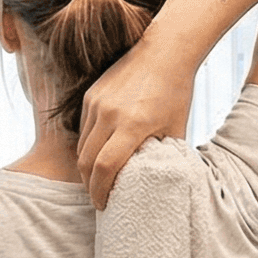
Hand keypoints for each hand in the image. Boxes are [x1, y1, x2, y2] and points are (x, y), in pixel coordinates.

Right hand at [76, 41, 193, 209]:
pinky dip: (87, 147)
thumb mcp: (177, 129)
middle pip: (86, 161)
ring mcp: (97, 103)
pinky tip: (96, 156)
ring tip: (96, 181)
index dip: (101, 191)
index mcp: (133, 125)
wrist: (164, 51)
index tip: (104, 205)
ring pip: (81, 146)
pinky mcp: (91, 95)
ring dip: (85, 167)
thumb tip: (160, 182)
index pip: (106, 167)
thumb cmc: (176, 93)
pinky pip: (82, 129)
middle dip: (89, 185)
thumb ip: (166, 156)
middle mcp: (110, 114)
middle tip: (98, 199)